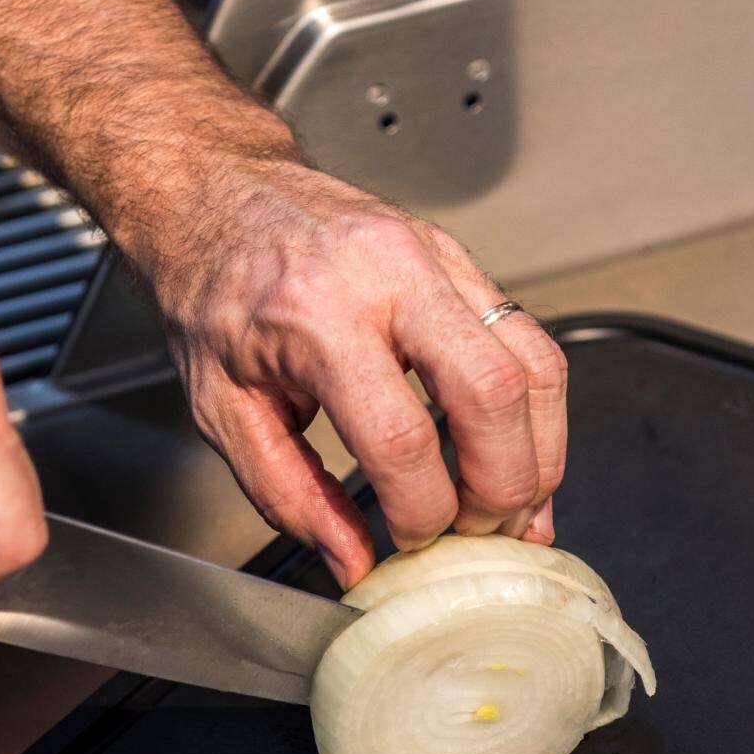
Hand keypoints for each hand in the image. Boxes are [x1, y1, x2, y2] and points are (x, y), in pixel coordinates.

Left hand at [121, 151, 567, 588]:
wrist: (215, 194)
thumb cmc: (214, 290)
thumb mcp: (223, 407)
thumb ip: (288, 492)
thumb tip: (352, 559)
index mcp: (317, 316)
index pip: (400, 437)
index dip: (420, 510)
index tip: (411, 541)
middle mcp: (388, 275)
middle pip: (492, 395)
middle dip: (505, 486)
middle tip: (483, 532)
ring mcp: (435, 258)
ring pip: (534, 362)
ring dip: (540, 450)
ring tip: (516, 504)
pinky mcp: (459, 258)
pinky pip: (528, 337)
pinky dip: (534, 407)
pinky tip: (515, 448)